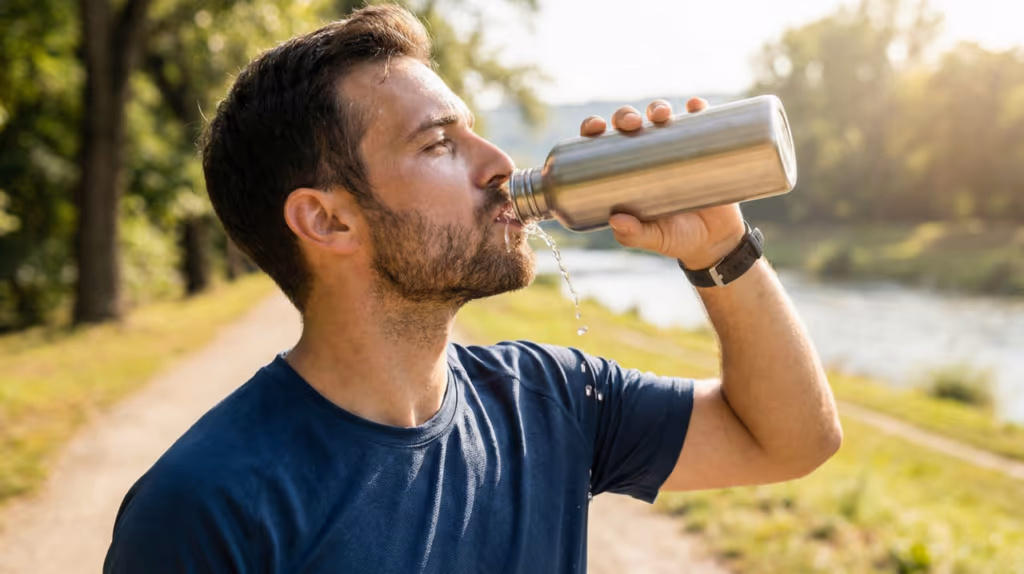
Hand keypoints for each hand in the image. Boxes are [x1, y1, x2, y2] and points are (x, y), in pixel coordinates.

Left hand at [578, 98, 746, 269]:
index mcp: (624, 171)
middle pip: (630, 123)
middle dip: (626, 115)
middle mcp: (647, 154)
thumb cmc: (676, 238)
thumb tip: (616, 220)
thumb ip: (633, 234)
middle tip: (632, 123)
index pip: (602, 142)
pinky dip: (698, 109)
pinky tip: (696, 106)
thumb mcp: (653, 238)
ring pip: (662, 117)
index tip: (595, 127)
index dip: (594, 128)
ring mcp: (675, 148)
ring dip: (658, 108)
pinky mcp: (704, 147)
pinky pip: (700, 121)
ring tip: (662, 116)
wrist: (715, 241)